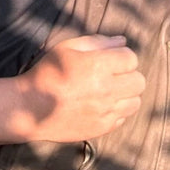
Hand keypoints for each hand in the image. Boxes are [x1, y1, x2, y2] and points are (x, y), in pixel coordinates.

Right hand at [11, 34, 144, 142]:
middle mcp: (106, 90)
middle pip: (139, 81)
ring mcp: (105, 111)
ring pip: (135, 102)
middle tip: (113, 75)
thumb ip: (96, 42)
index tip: (111, 59)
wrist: (30, 107)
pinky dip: (117, 110)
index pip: (131, 58)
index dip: (123, 56)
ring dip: (126, 94)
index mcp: (98, 66)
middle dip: (129, 75)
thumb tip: (122, 41)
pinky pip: (123, 118)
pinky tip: (102, 105)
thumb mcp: (67, 47)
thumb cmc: (47, 73)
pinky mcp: (101, 128)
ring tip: (110, 92)